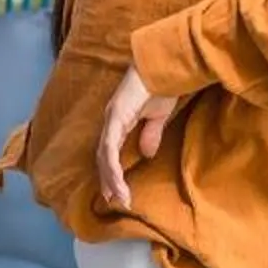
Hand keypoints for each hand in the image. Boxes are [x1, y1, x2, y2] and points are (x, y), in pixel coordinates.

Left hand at [95, 64, 177, 208]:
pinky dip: (111, 164)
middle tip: (113, 200)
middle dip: (107, 180)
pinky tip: (116, 180)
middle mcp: (111, 121)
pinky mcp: (116, 116)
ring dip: (110, 177)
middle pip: (103, 156)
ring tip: (119, 197)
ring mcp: (111, 118)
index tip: (115, 191)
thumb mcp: (157, 117)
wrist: (165, 67)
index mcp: (118, 121)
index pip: (109, 151)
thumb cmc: (161, 87)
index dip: (110, 172)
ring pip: (104, 154)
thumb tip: (146, 154)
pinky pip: (110, 145)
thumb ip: (149, 134)